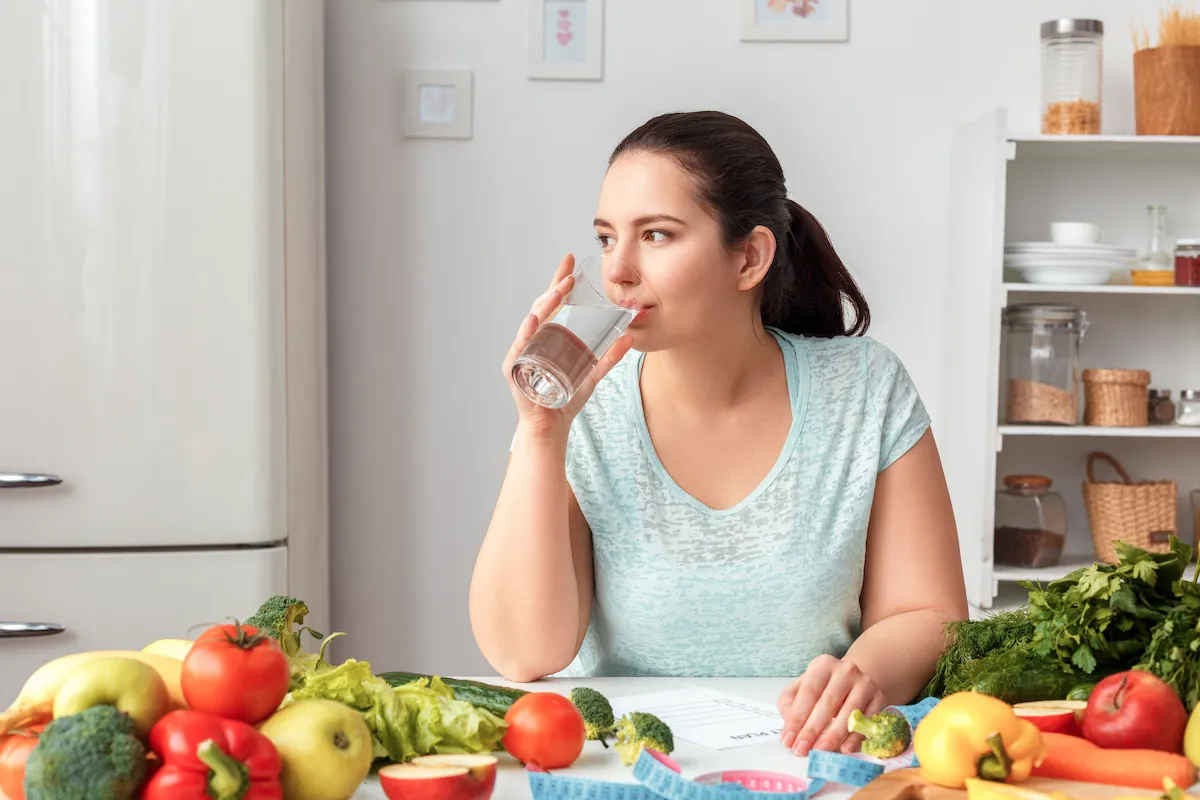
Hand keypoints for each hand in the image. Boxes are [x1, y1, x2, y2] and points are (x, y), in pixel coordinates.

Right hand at [502, 254, 633, 433]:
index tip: (570, 261)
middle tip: (569, 275)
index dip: (559, 281)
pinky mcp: (515, 369)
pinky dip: (526, 333)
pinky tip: (533, 320)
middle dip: (554, 289)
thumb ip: (609, 357)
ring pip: (532, 323)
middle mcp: (532, 340)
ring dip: (544, 306)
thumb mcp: (592, 374)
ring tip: (557, 292)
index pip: (552, 303)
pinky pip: (520, 347)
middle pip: (541, 307)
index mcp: (547, 336)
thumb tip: (630, 336)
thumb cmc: (565, 399)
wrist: (550, 427)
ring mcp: (522, 353)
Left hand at [776, 655, 886, 756]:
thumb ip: (790, 703)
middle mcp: (846, 671)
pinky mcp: (879, 698)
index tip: (787, 740)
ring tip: (819, 752)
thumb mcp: (802, 687)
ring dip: (832, 736)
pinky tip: (844, 749)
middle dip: (812, 730)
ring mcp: (865, 684)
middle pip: (827, 704)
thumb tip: (789, 725)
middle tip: (801, 750)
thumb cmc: (823, 688)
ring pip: (849, 713)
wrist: (855, 681)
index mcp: (823, 664)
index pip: (808, 692)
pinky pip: (867, 721)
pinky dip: (856, 737)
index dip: (797, 718)